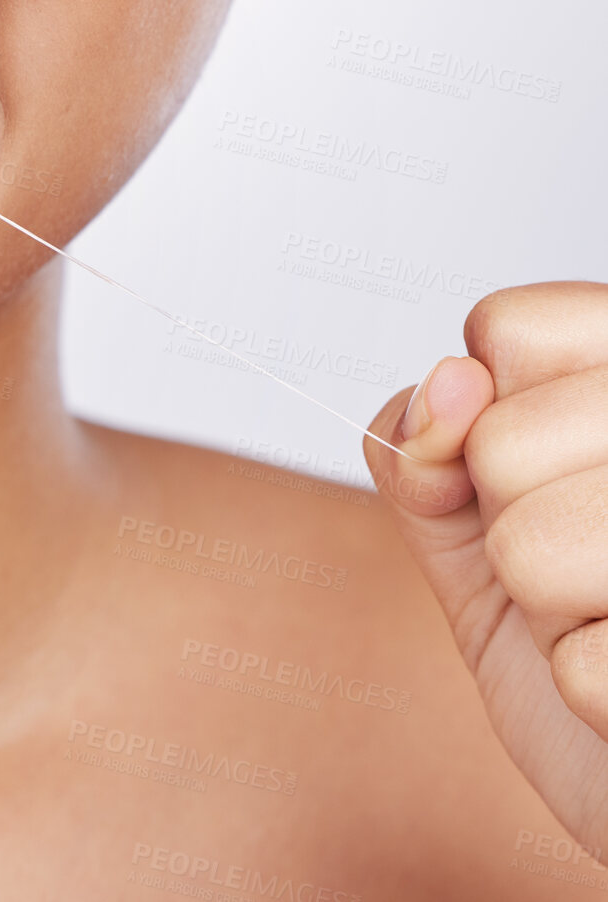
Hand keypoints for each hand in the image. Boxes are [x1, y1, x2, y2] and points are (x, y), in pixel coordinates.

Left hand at [366, 282, 607, 849]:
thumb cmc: (574, 639)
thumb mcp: (466, 523)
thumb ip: (426, 444)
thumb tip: (445, 384)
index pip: (504, 327)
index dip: (482, 412)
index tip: (537, 464)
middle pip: (501, 441)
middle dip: (506, 519)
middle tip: (577, 562)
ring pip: (526, 546)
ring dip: (543, 608)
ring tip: (603, 615)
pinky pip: (576, 660)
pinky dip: (583, 688)